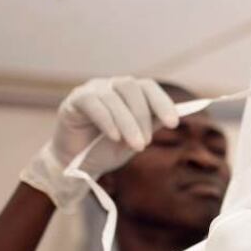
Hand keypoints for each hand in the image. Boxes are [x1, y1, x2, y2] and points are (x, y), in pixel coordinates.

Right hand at [20, 77, 179, 210]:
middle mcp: (110, 86)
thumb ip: (152, 125)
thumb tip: (176, 117)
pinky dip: (107, 120)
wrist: (77, 164)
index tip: (174, 123)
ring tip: (134, 146)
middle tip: (145, 144)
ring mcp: (92, 90)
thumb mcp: (136, 139)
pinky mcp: (74, 100)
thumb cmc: (107, 149)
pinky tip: (114, 137)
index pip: (148, 87)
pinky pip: (93, 104)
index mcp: (128, 93)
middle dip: (143, 117)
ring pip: (113, 97)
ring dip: (127, 122)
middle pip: (131, 88)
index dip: (162, 102)